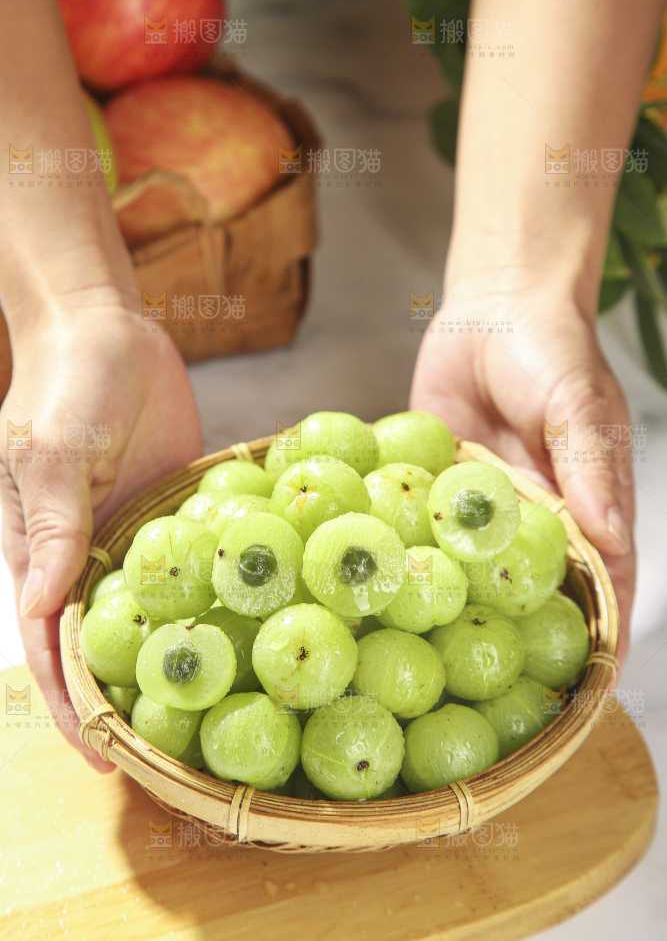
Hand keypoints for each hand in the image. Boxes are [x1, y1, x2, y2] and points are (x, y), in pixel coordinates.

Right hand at [0, 302, 201, 770]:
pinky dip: (217, 598)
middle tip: (174, 752)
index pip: (53, 646)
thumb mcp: (51, 451)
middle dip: (132, 698)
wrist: (110, 329)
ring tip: (223, 705)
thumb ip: (49, 525)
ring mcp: (140, 540)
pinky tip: (254, 627)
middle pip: (108, 645)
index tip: (105, 758)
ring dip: (180, 657)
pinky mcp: (181, 516)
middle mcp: (90, 558)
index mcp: (41, 553)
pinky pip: (200, 566)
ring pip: (157, 615)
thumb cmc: (65, 384)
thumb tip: (43, 606)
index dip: (74, 705)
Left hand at [410, 287, 634, 663]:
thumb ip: (592, 468)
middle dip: (512, 640)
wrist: (490, 306)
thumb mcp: (579, 405)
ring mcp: (472, 510)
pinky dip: (397, 553)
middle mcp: (525, 521)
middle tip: (487, 695)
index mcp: (579, 509)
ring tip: (418, 659)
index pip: (597, 584)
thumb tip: (611, 538)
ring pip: (464, 570)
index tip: (583, 692)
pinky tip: (370, 585)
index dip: (595, 637)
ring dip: (446, 608)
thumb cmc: (552, 351)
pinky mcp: (428, 487)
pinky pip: (414, 526)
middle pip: (526, 592)